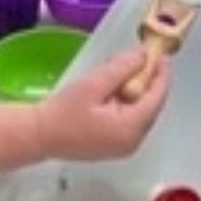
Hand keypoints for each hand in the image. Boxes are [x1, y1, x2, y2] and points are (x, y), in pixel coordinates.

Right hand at [32, 49, 171, 161]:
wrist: (38, 136)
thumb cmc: (63, 112)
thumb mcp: (94, 84)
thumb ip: (122, 68)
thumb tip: (144, 55)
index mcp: (131, 129)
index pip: (157, 97)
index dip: (162, 73)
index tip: (161, 54)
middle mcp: (133, 141)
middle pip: (151, 104)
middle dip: (147, 79)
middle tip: (138, 57)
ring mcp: (125, 146)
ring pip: (140, 110)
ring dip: (135, 89)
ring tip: (120, 69)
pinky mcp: (115, 145)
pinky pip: (130, 118)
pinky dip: (126, 101)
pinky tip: (112, 88)